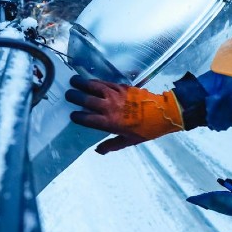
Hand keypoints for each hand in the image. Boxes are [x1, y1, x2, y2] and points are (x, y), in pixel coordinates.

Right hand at [65, 74, 183, 153]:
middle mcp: (110, 107)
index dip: (78, 117)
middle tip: (68, 95)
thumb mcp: (129, 141)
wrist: (162, 113)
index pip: (88, 119)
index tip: (72, 116)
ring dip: (83, 84)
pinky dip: (96, 81)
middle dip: (75, 97)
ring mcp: (116, 95)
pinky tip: (91, 80)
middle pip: (87, 100)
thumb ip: (111, 145)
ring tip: (73, 81)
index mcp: (110, 122)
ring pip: (95, 87)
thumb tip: (97, 151)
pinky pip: (105, 82)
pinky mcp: (122, 87)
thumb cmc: (146, 130)